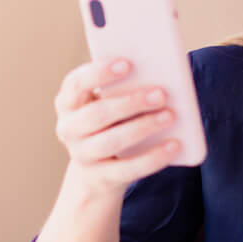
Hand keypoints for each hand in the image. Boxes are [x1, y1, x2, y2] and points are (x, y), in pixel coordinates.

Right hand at [52, 58, 179, 192]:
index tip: (128, 63)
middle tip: (162, 93)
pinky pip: (128, 169)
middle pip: (97, 114)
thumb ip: (123, 88)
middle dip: (130, 102)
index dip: (99, 72)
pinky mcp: (100, 178)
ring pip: (111, 142)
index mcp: (68, 102)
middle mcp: (68, 128)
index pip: (76, 83)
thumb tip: (159, 77)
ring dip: (143, 127)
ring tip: (170, 116)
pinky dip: (153, 157)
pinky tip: (174, 145)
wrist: (96, 171)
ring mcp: (82, 155)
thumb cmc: (108, 123)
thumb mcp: (107, 102)